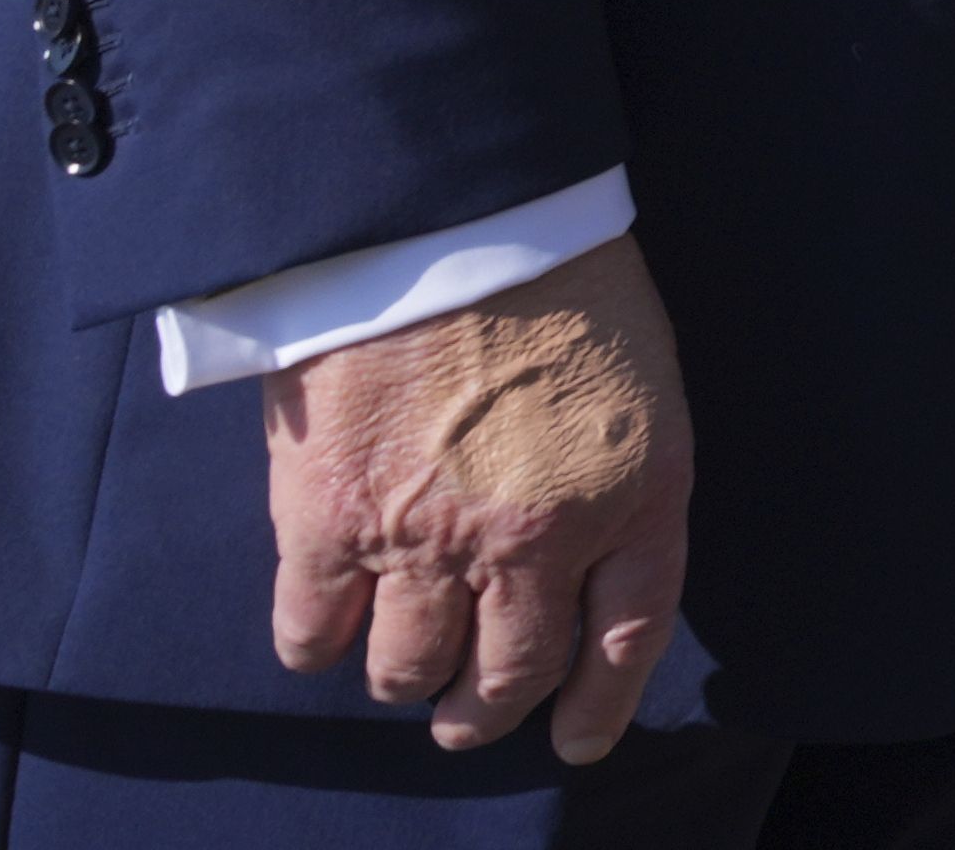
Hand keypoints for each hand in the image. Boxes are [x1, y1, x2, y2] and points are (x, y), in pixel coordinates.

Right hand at [268, 235, 692, 759]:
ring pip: (409, 667)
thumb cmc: (558, 275)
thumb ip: (620, 477)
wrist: (450, 215)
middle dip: (486, 709)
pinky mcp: (332, 523)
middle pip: (510, 673)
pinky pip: (314, 631)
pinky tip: (323, 636)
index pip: (626, 639)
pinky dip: (316, 646)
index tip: (576, 739)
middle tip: (467, 716)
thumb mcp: (640, 378)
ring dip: (406, 680)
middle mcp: (539, 540)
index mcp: (635, 496)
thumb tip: (591, 556)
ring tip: (401, 672)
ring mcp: (432, 540)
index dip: (599, 704)